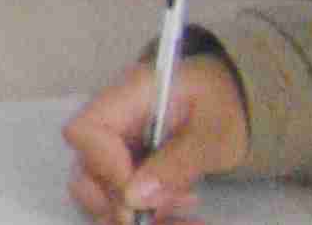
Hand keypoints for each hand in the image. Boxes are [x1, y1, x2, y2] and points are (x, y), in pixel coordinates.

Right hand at [65, 51, 249, 222]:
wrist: (227, 100)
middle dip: (116, 200)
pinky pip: (118, 197)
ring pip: (95, 188)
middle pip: (83, 166)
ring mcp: (115, 145)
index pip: (86, 131)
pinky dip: (142, 213)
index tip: (139, 196)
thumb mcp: (214, 134)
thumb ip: (178, 162)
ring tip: (177, 211)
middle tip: (157, 213)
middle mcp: (111, 121)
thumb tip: (135, 197)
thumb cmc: (222, 105)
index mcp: (128, 97)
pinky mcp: (125, 165)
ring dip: (131, 211)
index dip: (105, 168)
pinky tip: (172, 213)